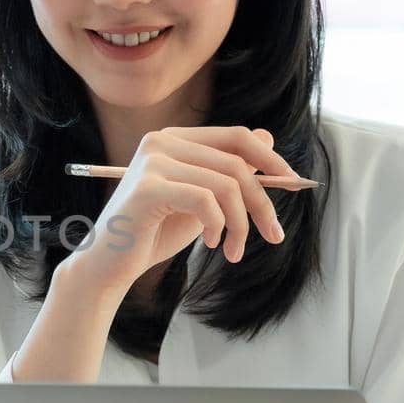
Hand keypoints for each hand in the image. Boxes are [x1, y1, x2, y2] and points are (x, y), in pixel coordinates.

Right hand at [66, 126, 297, 297]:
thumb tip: (267, 138)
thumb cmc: (153, 234)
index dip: (270, 158)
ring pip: (226, 184)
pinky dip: (217, 226)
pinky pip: (205, 201)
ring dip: (240, 224)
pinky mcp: (148, 188)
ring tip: (233, 250)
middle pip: (237, 162)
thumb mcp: (201, 201)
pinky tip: (210, 243)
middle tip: (273, 235)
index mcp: (173, 139)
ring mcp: (152, 161)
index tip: (294, 184)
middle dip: (262, 203)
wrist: (110, 266)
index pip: (236, 136)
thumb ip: (228, 171)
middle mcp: (161, 142)